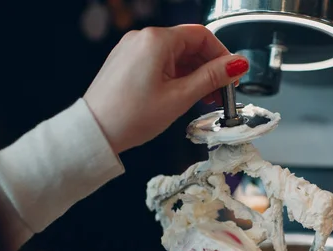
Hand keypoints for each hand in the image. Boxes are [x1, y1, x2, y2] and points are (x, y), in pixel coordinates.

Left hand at [83, 24, 248, 153]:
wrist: (95, 132)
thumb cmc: (130, 116)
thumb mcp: (180, 97)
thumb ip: (212, 77)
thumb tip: (238, 64)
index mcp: (156, 41)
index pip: (202, 36)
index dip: (222, 56)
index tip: (233, 76)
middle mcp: (142, 38)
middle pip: (189, 45)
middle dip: (209, 68)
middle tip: (221, 93)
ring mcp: (132, 49)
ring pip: (175, 55)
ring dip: (194, 74)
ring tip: (203, 99)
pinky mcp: (127, 62)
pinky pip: (160, 62)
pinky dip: (176, 76)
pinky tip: (183, 95)